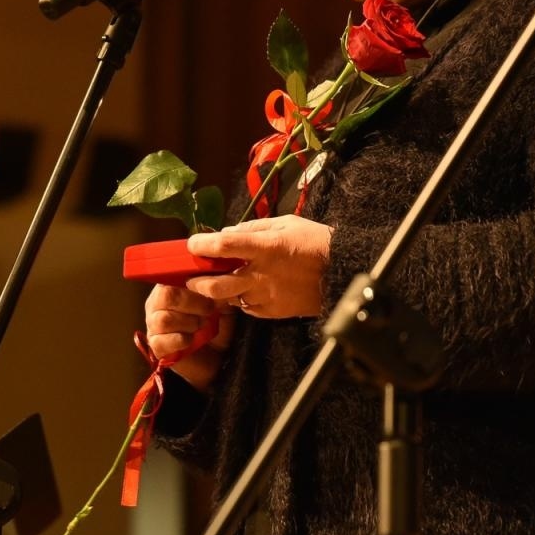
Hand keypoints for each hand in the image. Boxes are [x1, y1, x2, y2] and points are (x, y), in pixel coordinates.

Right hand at [144, 283, 234, 390]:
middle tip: (210, 312)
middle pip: (167, 295)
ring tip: (201, 328)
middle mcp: (157, 303)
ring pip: (165, 319)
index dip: (194, 283)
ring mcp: (153, 325)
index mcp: (170, 286)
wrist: (218, 356)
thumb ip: (217, 289)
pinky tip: (191, 341)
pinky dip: (182, 341)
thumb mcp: (223, 302)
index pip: (172, 274)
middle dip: (194, 303)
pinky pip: (162, 341)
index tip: (211, 291)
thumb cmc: (217, 323)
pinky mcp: (156, 346)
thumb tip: (216, 279)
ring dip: (190, 324)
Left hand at [184, 215, 332, 319]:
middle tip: (193, 278)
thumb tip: (227, 233)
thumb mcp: (285, 224)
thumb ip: (253, 228)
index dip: (201, 245)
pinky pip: (249, 308)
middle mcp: (261, 275)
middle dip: (198, 283)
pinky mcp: (274, 311)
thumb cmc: (315, 242)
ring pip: (230, 300)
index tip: (192, 244)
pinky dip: (243, 299)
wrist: (342, 272)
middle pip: (217, 286)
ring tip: (221, 283)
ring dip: (221, 292)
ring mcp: (267, 296)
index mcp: (265, 247)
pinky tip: (247, 290)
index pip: (223, 246)